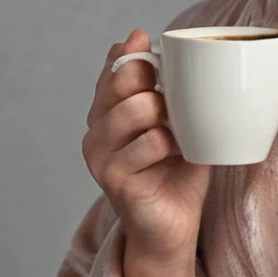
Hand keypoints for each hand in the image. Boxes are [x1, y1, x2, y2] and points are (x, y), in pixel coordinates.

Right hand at [81, 29, 211, 263]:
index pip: (113, 66)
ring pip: (133, 108)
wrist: (174, 226)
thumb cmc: (178, 170)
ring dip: (165, 113)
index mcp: (109, 110)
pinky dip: (169, 142)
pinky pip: (148, 143)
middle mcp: (97, 129)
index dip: (134, 54)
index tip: (154, 50)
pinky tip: (178, 151)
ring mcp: (101, 155)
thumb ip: (173, 88)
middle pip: (120, 81)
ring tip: (177, 131)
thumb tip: (179, 53)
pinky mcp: (114, 179)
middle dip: (153, 81)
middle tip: (172, 102)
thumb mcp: (179, 122)